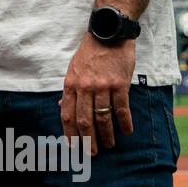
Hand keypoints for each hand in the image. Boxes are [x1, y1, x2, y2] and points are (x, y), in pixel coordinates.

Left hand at [61, 33, 135, 156]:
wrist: (109, 33)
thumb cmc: (90, 52)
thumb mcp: (73, 69)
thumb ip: (69, 89)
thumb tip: (60, 106)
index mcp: (70, 84)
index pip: (67, 115)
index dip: (70, 134)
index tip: (74, 147)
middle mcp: (84, 87)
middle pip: (84, 121)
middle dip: (88, 141)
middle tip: (93, 153)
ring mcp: (102, 86)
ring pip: (103, 118)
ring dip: (107, 135)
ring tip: (110, 144)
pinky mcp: (120, 84)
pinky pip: (121, 108)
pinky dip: (124, 122)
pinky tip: (127, 131)